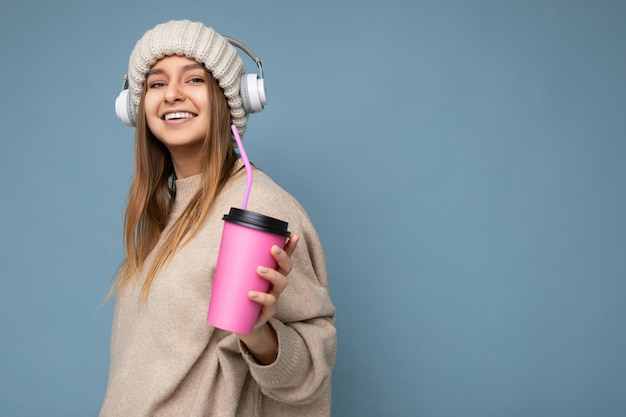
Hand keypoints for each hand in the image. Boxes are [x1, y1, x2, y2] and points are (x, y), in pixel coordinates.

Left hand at [237, 234, 298, 363]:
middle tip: (273, 249)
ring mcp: (274, 297)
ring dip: (272, 274)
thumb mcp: (237, 281)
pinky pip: (270, 303)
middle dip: (283, 257)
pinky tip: (252, 294)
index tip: (293, 235)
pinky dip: (261, 297)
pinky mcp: (268, 311)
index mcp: (271, 272)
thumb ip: (231, 267)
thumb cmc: (239, 297)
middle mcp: (276, 284)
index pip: (284, 258)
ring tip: (260, 270)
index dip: (290, 247)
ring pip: (281, 283)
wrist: (240, 325)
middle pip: (286, 268)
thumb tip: (220, 249)